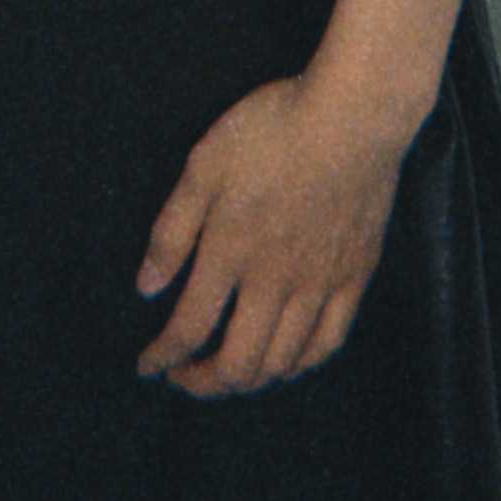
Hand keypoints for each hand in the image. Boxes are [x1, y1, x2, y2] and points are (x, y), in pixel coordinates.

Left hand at [132, 72, 407, 395]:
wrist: (353, 117)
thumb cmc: (272, 130)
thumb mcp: (204, 165)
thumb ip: (173, 230)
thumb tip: (146, 288)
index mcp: (231, 253)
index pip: (189, 328)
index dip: (163, 356)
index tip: (148, 365)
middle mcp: (274, 281)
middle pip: (238, 363)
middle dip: (204, 382)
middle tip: (185, 376)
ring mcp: (319, 284)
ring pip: (282, 361)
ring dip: (249, 379)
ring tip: (229, 372)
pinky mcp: (354, 277)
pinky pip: (328, 342)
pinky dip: (301, 365)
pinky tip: (287, 362)